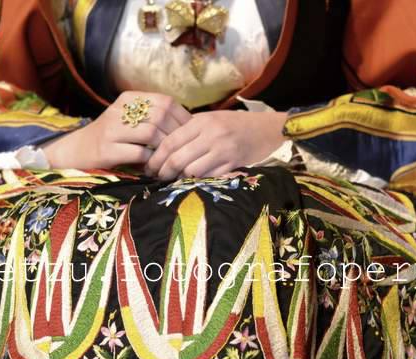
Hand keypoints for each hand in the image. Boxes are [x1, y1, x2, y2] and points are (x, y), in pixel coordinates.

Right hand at [43, 91, 191, 168]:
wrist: (76, 151)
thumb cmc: (110, 138)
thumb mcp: (129, 120)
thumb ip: (153, 118)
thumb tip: (189, 125)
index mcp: (128, 99)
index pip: (166, 102)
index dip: (183, 118)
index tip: (190, 134)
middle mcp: (120, 110)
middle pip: (161, 116)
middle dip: (177, 135)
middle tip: (183, 150)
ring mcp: (112, 129)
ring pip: (152, 132)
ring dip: (165, 149)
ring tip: (169, 160)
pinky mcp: (107, 149)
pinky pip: (140, 152)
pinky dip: (152, 161)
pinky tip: (155, 168)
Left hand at [144, 110, 287, 180]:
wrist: (266, 129)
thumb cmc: (234, 125)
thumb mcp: (210, 120)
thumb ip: (189, 131)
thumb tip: (162, 149)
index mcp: (201, 122)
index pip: (170, 142)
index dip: (156, 158)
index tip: (149, 167)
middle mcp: (211, 135)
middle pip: (177, 158)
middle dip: (163, 172)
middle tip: (157, 178)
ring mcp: (223, 150)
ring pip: (191, 171)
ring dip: (180, 178)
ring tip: (175, 180)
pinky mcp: (233, 164)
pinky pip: (208, 177)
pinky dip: (198, 181)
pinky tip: (193, 182)